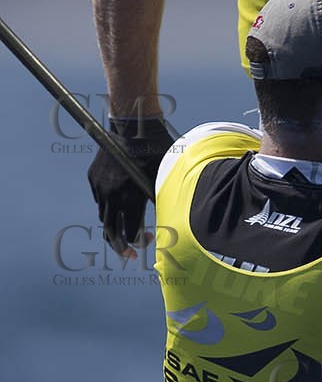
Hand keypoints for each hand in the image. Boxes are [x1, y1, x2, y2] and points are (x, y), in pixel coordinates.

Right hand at [88, 116, 175, 254]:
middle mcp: (110, 193)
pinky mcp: (93, 178)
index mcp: (129, 195)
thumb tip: (168, 222)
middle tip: (129, 255)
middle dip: (119, 246)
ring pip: (103, 215)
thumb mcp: (164, 177)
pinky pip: (99, 200)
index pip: (127, 231)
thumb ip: (162, 199)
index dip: (136, 243)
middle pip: (110, 230)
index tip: (144, 244)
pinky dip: (109, 207)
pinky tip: (120, 207)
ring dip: (114, 226)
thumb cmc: (157, 151)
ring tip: (126, 230)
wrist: (132, 126)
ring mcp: (99, 185)